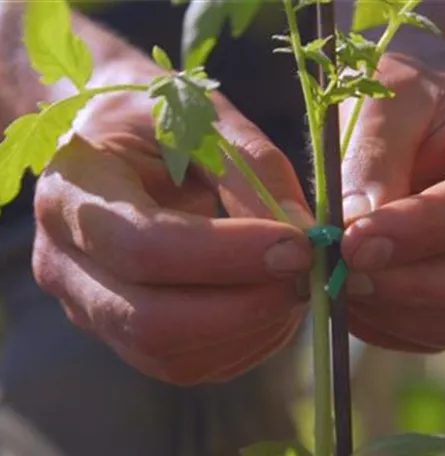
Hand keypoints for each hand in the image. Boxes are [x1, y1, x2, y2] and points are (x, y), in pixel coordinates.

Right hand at [32, 67, 313, 385]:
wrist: (110, 145)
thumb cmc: (151, 119)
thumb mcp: (199, 117)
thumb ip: (251, 171)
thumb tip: (302, 235)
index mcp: (74, 196)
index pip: (146, 248)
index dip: (229, 255)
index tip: (299, 244)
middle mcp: (68, 266)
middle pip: (153, 322)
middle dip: (245, 307)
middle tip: (304, 274)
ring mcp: (91, 307)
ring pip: (172, 354)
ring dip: (250, 329)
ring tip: (290, 283)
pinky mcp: (123, 331)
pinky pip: (185, 363)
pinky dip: (240, 342)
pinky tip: (266, 304)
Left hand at [340, 30, 444, 351]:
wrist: (417, 115)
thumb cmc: (404, 96)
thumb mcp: (391, 100)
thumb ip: (375, 156)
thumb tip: (354, 224)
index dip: (414, 232)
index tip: (353, 243)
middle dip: (401, 284)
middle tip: (340, 275)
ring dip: (388, 308)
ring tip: (338, 282)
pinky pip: (426, 330)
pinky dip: (385, 322)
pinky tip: (352, 296)